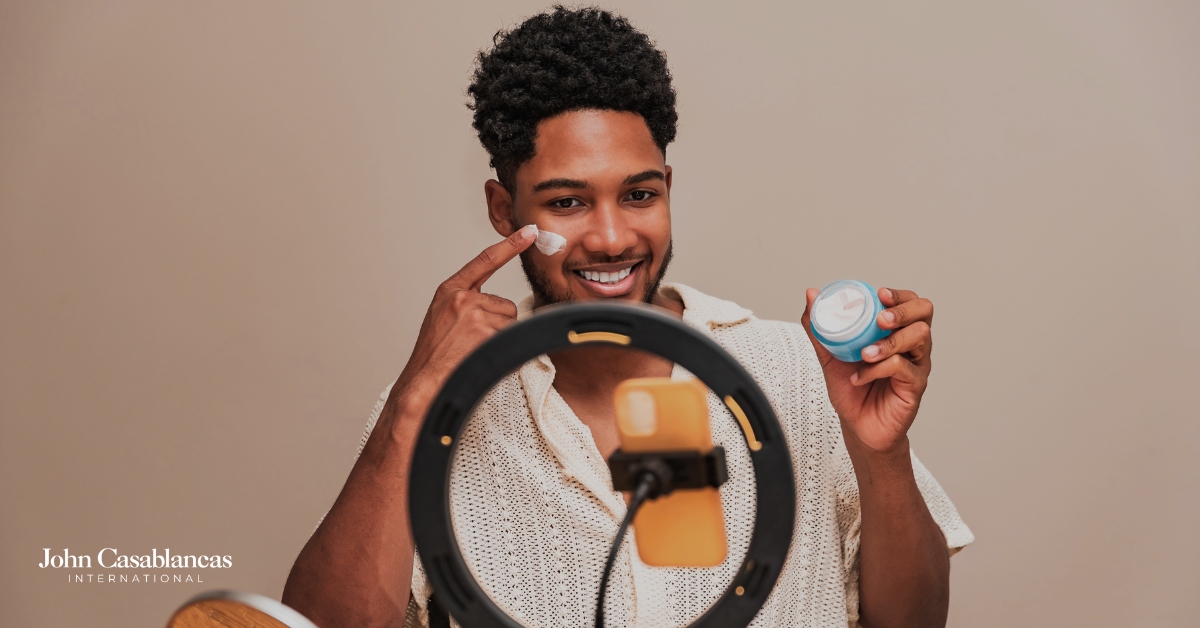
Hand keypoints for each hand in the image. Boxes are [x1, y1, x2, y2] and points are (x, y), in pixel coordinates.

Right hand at [388, 225, 536, 421]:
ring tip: (474, 351)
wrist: (422, 382)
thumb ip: (467, 305)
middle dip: (498, 325)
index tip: (528, 231)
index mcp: (450, 291)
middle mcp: (462, 298)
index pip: (485, 260)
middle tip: (472, 343)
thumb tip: (499, 308)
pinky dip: (504, 354)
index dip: (510, 245)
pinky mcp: (485, 332)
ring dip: (500, 340)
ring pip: (510, 324)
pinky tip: (480, 359)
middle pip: (505, 305)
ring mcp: (474, 314)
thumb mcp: (443, 319)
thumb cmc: (434, 356)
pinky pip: (511, 341)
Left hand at [801, 287, 933, 454]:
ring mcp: (917, 364)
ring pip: (919, 337)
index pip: (909, 302)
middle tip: (880, 320)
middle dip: (903, 310)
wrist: (857, 426)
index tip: (880, 293)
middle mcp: (912, 344)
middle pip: (924, 313)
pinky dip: (877, 369)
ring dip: (889, 341)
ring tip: (864, 354)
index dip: (899, 294)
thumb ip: (820, 327)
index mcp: (896, 331)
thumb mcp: (829, 354)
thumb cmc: (850, 389)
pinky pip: (903, 368)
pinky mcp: (916, 386)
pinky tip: (859, 378)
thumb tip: (811, 294)